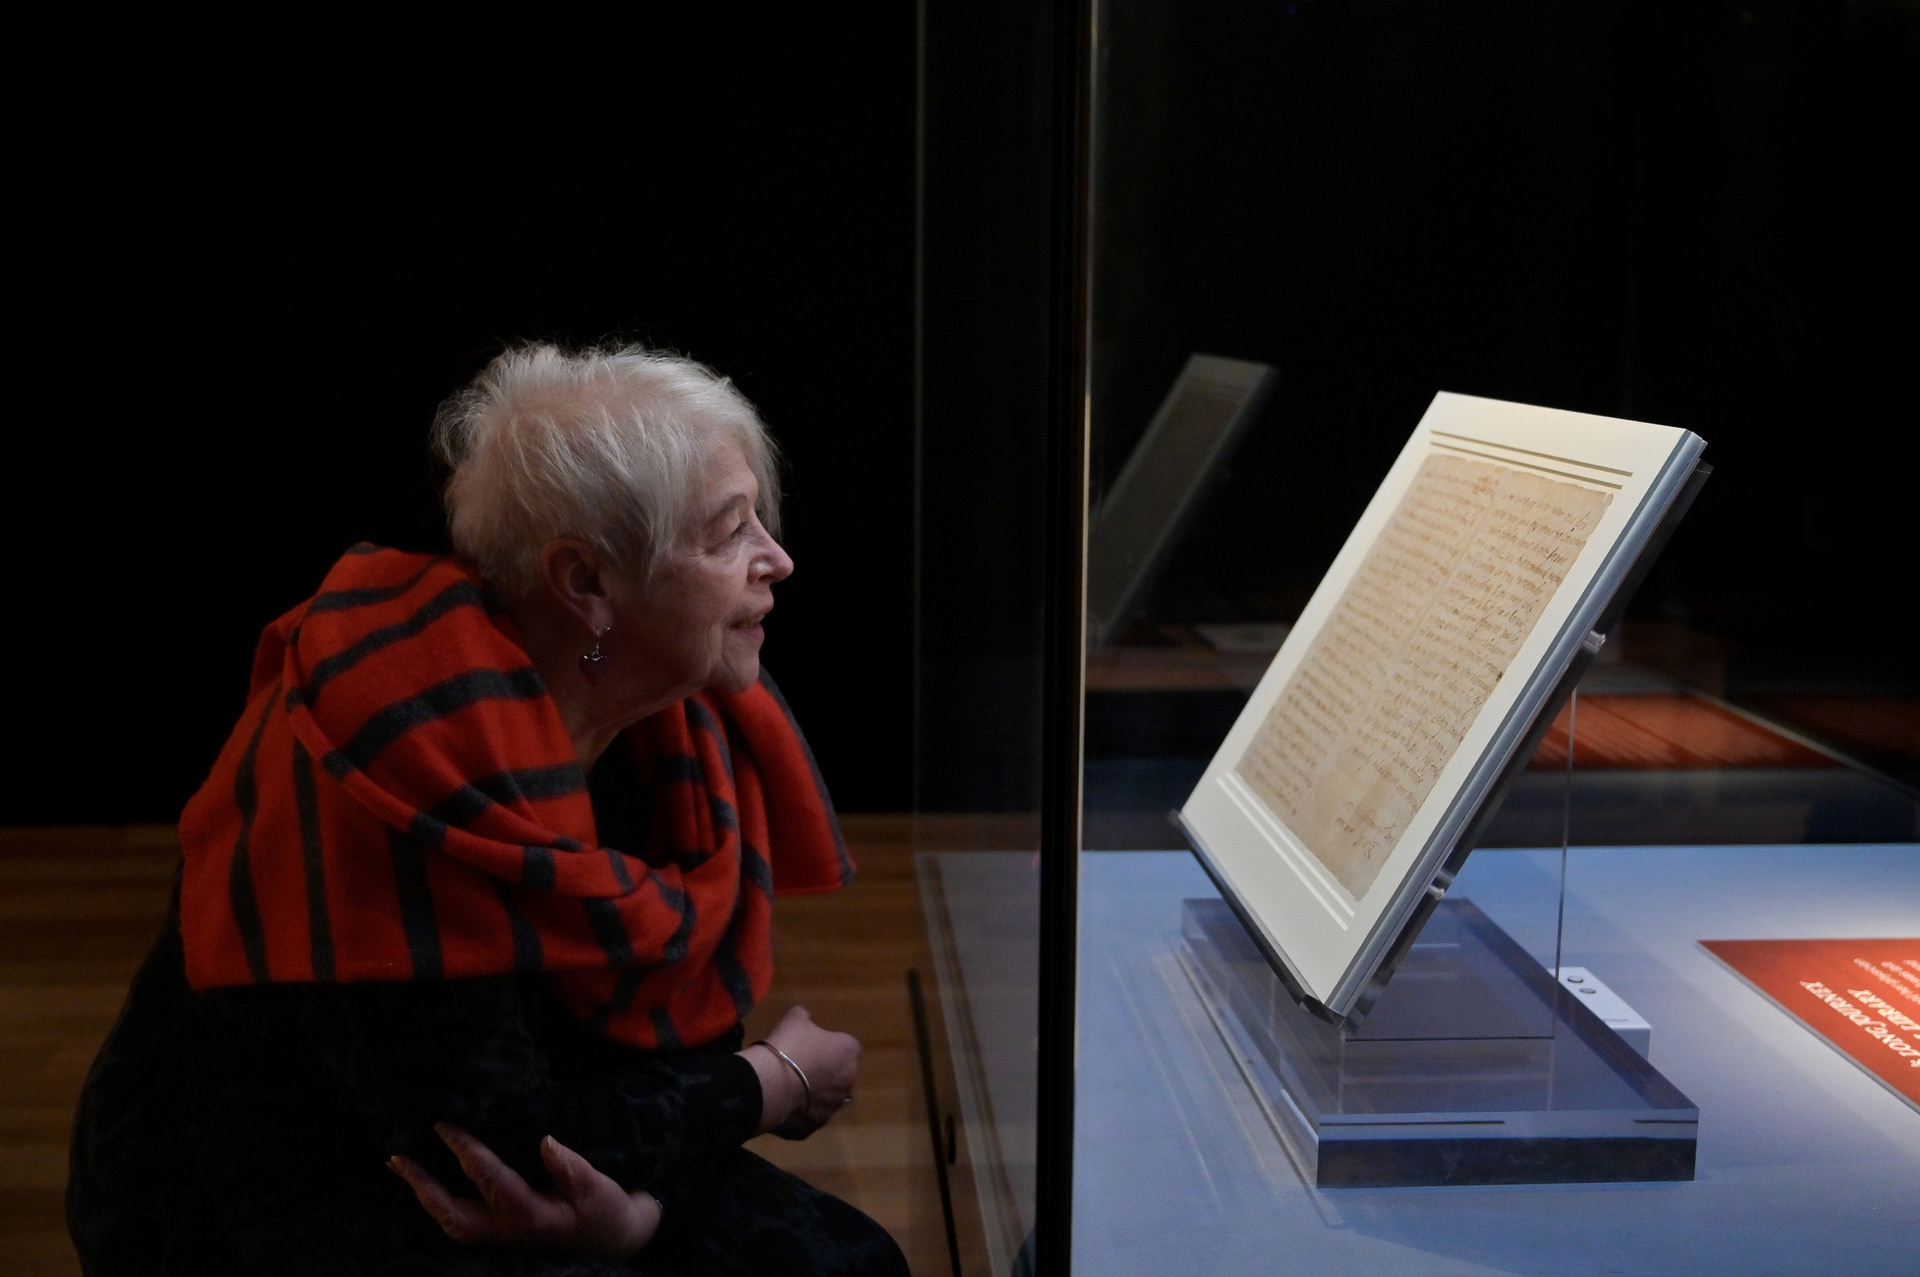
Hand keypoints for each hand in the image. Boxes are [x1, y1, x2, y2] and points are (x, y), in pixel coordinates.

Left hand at [387, 1124, 661, 1257]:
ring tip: (401, 1168)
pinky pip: (458, 1222)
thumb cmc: (604, 1210)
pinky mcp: (500, 1234)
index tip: (443, 1125)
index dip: (465, 1150)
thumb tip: (546, 1142)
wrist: (611, 1238)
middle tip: (397, 1158)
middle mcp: (508, 1230)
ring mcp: (501, 1237)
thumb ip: (571, 1167)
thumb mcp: (597, 1188)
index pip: (489, 1178)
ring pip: (451, 1222)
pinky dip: (437, 1204)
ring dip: (424, 1197)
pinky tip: (426, 1184)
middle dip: (423, 1186)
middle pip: (453, 1214)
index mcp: (530, 1215)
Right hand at [742, 1005, 859, 1137]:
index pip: (847, 1046)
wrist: (770, 1085)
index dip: (830, 1045)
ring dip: (814, 1094)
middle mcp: (848, 1081)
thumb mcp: (794, 1019)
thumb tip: (803, 1017)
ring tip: (789, 1087)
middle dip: (825, 1072)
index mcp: (848, 1052)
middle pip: (840, 1074)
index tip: (812, 1046)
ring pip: (826, 1098)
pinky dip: (799, 1113)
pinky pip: (809, 1117)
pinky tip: (783, 1104)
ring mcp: (832, 1107)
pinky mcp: (815, 1126)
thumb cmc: (788, 1046)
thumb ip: (804, 1017)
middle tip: (800, 1066)